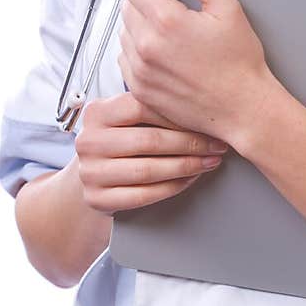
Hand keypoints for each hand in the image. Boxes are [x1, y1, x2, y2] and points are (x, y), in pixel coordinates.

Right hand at [73, 91, 229, 214]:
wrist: (94, 175)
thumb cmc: (119, 141)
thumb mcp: (125, 118)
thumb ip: (151, 107)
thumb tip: (200, 105)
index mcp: (97, 112)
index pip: (141, 106)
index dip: (178, 115)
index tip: (207, 120)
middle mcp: (88, 141)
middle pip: (149, 140)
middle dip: (190, 143)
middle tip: (216, 144)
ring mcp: (90, 172)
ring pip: (148, 170)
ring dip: (186, 166)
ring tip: (208, 161)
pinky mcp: (98, 199)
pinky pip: (143, 195)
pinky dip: (172, 187)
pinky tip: (189, 178)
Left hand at [117, 0, 272, 146]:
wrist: (242, 108)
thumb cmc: (239, 62)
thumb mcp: (227, 8)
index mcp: (166, 21)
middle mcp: (147, 46)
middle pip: (127, 6)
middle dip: (147, 4)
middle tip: (175, 16)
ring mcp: (139, 70)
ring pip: (124, 33)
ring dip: (142, 29)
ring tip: (173, 40)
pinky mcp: (138, 89)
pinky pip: (125, 59)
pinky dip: (140, 54)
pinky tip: (166, 58)